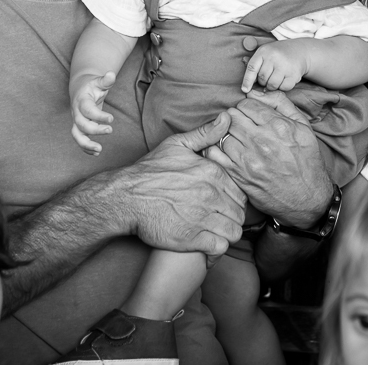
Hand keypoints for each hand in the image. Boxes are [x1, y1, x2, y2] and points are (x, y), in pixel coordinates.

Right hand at [70, 72, 115, 154]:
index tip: (112, 119)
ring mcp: (77, 121)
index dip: (99, 116)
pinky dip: (86, 148)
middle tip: (110, 130)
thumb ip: (106, 80)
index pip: (88, 110)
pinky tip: (97, 153)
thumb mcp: (99, 82)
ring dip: (86, 144)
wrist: (80, 89)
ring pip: (76, 135)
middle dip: (94, 130)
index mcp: (81, 100)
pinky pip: (80, 140)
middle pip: (81, 124)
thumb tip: (111, 74)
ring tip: (99, 150)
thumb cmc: (92, 86)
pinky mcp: (79, 128)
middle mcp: (76, 112)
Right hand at [114, 113, 246, 256]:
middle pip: (240, 213)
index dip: (235, 200)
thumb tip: (228, 118)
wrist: (126, 197)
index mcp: (212, 173)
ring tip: (217, 232)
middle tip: (221, 219)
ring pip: (234, 232)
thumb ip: (205, 133)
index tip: (226, 204)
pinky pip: (220, 248)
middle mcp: (211, 195)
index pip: (241, 192)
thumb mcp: (177, 144)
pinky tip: (208, 245)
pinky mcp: (191, 239)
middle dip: (233, 217)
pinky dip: (217, 250)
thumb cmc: (150, 171)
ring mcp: (202, 218)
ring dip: (228, 233)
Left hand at [204, 90, 332, 227]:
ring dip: (227, 134)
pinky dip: (215, 149)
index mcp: (278, 126)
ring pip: (222, 134)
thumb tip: (257, 93)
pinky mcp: (238, 176)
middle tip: (241, 126)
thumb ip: (281, 104)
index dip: (246, 108)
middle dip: (235, 118)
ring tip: (236, 140)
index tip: (249, 115)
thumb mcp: (303, 127)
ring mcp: (248, 160)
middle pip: (232, 116)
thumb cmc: (306, 161)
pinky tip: (225, 151)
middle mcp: (262, 141)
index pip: (247, 104)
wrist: (307, 198)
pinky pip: (214, 154)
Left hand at [240, 38, 306, 92]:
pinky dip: (283, 87)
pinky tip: (284, 79)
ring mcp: (285, 65)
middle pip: (262, 78)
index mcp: (264, 51)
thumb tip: (244, 73)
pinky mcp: (294, 74)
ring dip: (272, 86)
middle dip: (263, 81)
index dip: (247, 80)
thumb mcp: (265, 53)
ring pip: (272, 85)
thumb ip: (254, 63)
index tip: (245, 90)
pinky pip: (284, 87)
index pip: (252, 68)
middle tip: (269, 76)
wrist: (300, 51)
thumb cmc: (278, 54)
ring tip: (276, 78)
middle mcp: (274, 57)